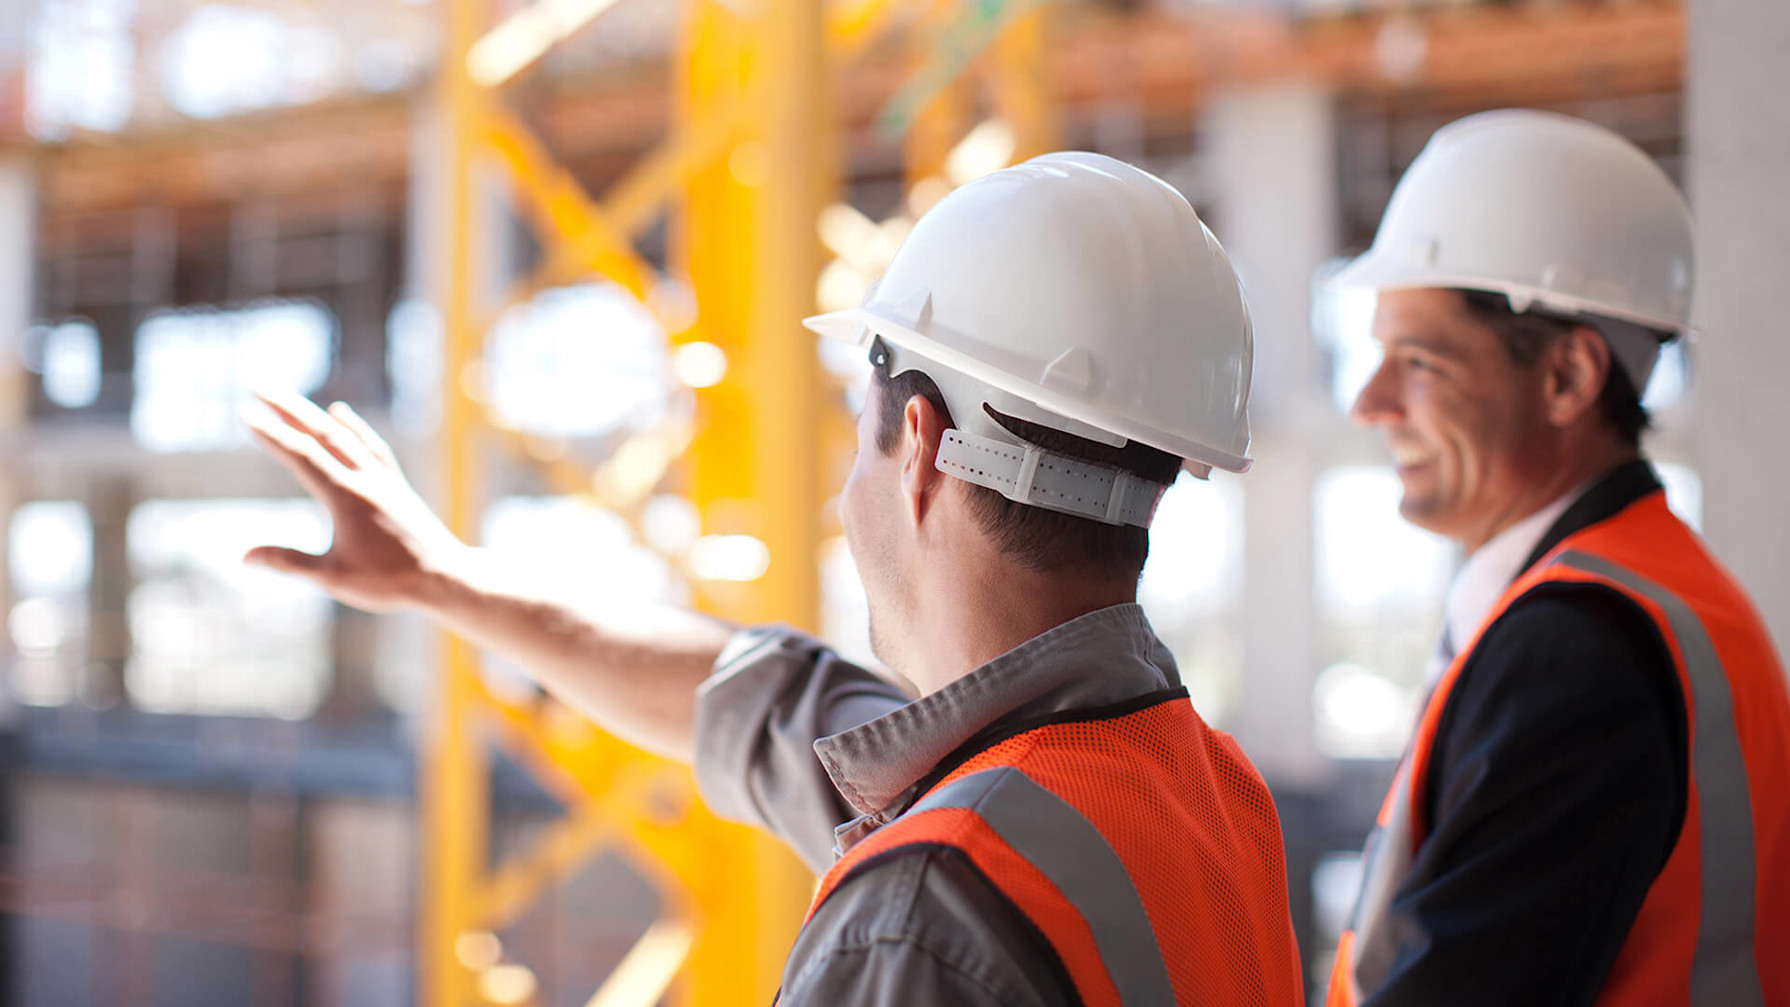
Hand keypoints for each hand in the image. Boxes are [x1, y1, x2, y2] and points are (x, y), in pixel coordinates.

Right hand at [244, 389, 468, 612]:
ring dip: (314, 415)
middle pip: (322, 434)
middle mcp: (365, 480)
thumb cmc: (390, 582)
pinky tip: (341, 414)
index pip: (302, 457)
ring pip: (344, 436)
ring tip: (289, 398)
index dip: (273, 435)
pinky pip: (370, 446)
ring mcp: (383, 479)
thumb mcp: (334, 577)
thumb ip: (290, 562)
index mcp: (346, 497)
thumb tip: (245, 557)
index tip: (247, 414)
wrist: (445, 578)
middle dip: (287, 409)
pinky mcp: (396, 485)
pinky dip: (353, 427)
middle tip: (259, 387)